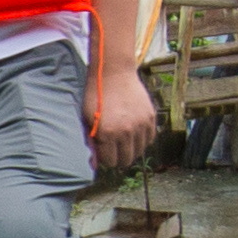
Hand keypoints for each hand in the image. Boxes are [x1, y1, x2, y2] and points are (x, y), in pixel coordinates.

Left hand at [83, 57, 158, 177]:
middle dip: (118, 157)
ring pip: (139, 152)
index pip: (110, 162)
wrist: (114, 72)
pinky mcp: (150, 117)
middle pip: (126, 160)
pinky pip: (149, 139)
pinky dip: (142, 140)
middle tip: (113, 147)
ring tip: (123, 139)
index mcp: (107, 133)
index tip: (103, 150)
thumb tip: (94, 165)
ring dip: (131, 149)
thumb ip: (91, 143)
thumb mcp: (87, 119)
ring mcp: (140, 125)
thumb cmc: (96, 96)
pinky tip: (134, 133)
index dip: (105, 158)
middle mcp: (126, 132)